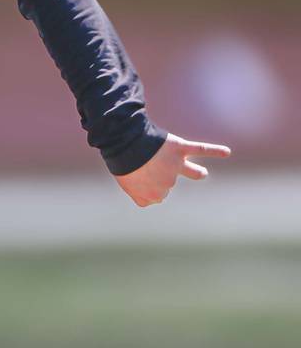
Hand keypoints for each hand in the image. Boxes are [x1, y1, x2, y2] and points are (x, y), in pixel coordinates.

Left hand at [114, 134, 230, 206]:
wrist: (125, 146)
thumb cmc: (123, 165)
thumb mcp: (127, 187)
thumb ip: (141, 195)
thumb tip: (151, 201)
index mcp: (154, 196)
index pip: (157, 196)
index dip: (149, 187)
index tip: (139, 180)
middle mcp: (169, 183)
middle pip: (171, 182)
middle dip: (162, 175)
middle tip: (148, 166)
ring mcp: (177, 166)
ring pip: (194, 172)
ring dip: (197, 172)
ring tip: (200, 172)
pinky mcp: (182, 149)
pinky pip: (202, 150)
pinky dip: (215, 151)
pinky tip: (226, 152)